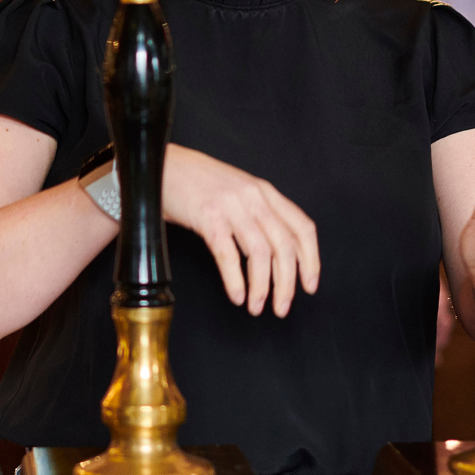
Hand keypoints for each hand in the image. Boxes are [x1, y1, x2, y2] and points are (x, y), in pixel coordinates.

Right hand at [161, 144, 319, 316]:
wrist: (164, 167)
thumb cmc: (199, 183)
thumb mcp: (239, 191)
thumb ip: (260, 214)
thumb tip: (278, 253)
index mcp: (266, 192)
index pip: (302, 228)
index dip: (311, 260)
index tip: (309, 285)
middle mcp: (254, 197)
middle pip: (284, 246)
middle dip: (286, 283)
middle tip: (282, 307)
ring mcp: (232, 206)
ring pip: (260, 253)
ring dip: (262, 287)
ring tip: (257, 307)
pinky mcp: (208, 216)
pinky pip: (228, 254)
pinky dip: (235, 280)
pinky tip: (237, 295)